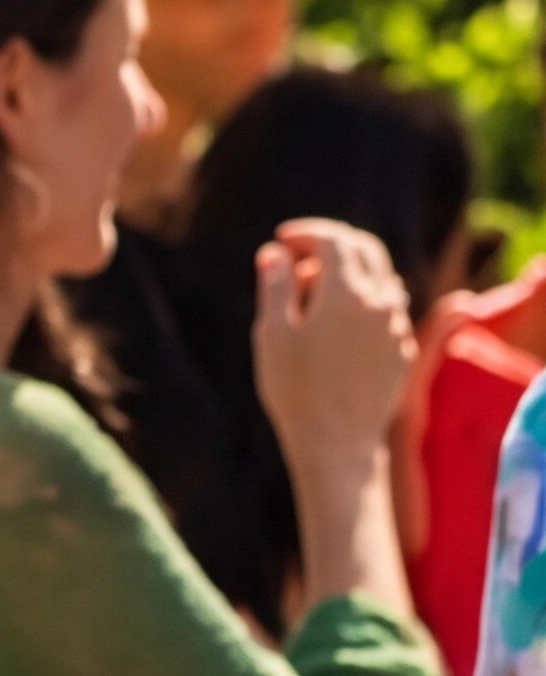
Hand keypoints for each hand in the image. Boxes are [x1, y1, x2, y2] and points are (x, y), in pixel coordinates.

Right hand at [252, 215, 415, 478]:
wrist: (337, 443)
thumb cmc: (295, 390)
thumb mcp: (272, 335)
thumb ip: (275, 286)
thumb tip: (275, 254)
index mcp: (346, 292)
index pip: (333, 240)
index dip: (307, 232)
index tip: (282, 239)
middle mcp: (381, 301)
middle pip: (366, 249)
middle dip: (334, 242)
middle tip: (302, 251)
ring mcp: (397, 325)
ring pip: (382, 277)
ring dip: (351, 270)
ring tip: (316, 287)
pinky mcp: (402, 349)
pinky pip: (388, 309)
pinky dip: (365, 299)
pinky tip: (339, 319)